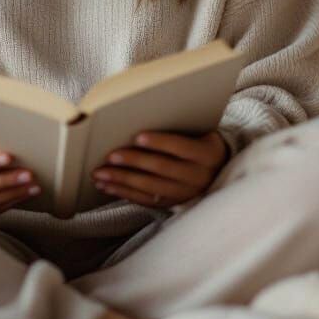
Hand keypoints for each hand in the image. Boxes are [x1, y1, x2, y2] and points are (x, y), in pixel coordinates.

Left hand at [90, 129, 228, 208]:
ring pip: (151, 188)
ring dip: (122, 180)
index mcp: (206, 153)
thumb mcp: (199, 131)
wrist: (218, 167)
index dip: (160, 142)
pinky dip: (124, 193)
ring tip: (100, 173)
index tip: (137, 136)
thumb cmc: (199, 139)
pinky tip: (107, 186)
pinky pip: (146, 200)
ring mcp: (185, 193)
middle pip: (162, 169)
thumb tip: (141, 115)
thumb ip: (177, 126)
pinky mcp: (173, 203)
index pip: (181, 147)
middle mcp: (198, 176)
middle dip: (134, 162)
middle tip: (110, 156)